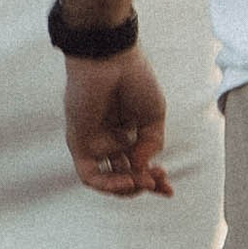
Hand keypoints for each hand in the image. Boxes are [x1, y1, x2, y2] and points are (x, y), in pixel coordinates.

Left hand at [65, 49, 171, 198]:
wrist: (112, 58)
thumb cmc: (134, 78)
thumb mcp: (154, 116)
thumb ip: (151, 145)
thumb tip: (140, 169)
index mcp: (126, 132)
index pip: (138, 166)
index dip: (153, 182)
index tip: (169, 190)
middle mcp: (108, 139)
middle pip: (123, 176)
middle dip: (143, 186)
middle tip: (159, 183)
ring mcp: (92, 141)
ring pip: (106, 180)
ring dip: (126, 188)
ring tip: (144, 182)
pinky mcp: (78, 141)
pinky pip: (89, 174)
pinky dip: (107, 183)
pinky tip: (128, 179)